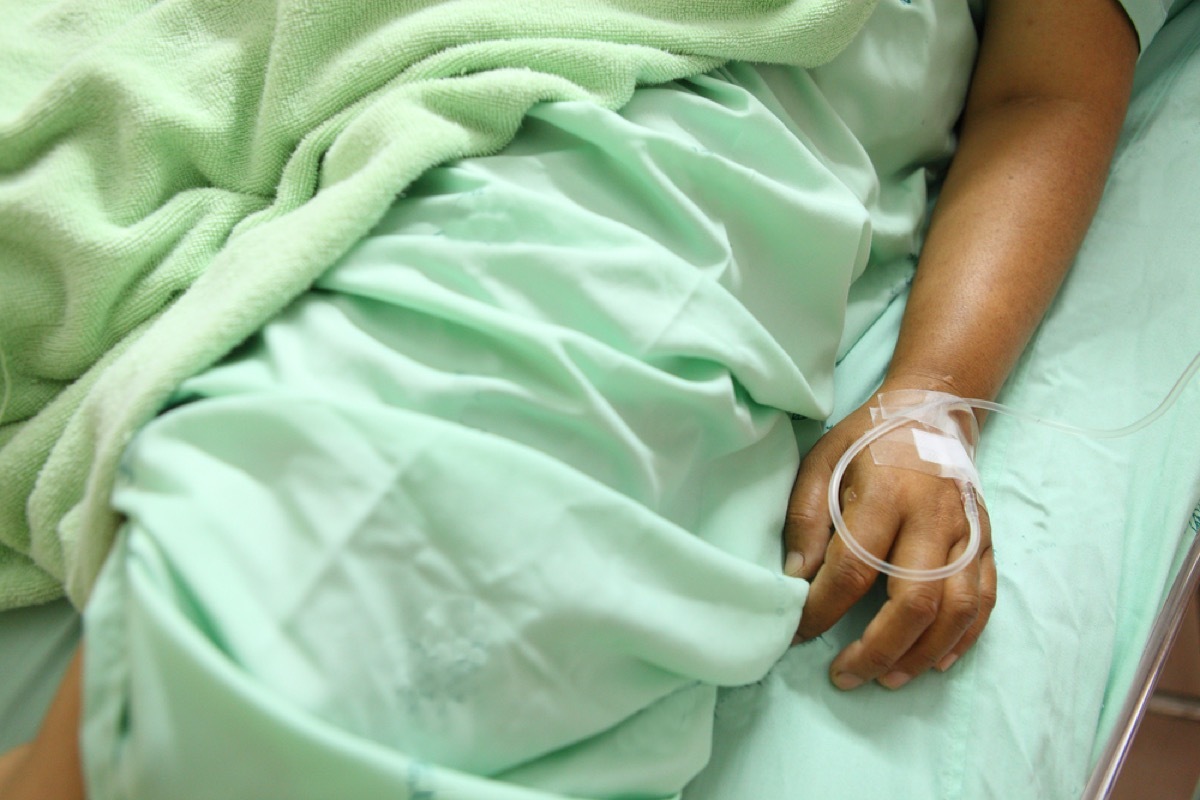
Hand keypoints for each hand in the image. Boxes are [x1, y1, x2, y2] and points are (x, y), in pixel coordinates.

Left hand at [783, 384, 995, 689]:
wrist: (933, 408)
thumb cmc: (868, 439)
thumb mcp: (821, 461)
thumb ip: (806, 519)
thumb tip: (796, 578)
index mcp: (887, 493)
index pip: (854, 567)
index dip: (824, 609)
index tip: (800, 633)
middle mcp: (934, 517)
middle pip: (914, 601)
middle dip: (878, 649)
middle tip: (846, 675)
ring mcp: (967, 532)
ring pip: (956, 610)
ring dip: (922, 654)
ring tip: (887, 678)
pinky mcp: (986, 541)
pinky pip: (984, 599)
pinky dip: (963, 638)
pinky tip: (936, 661)